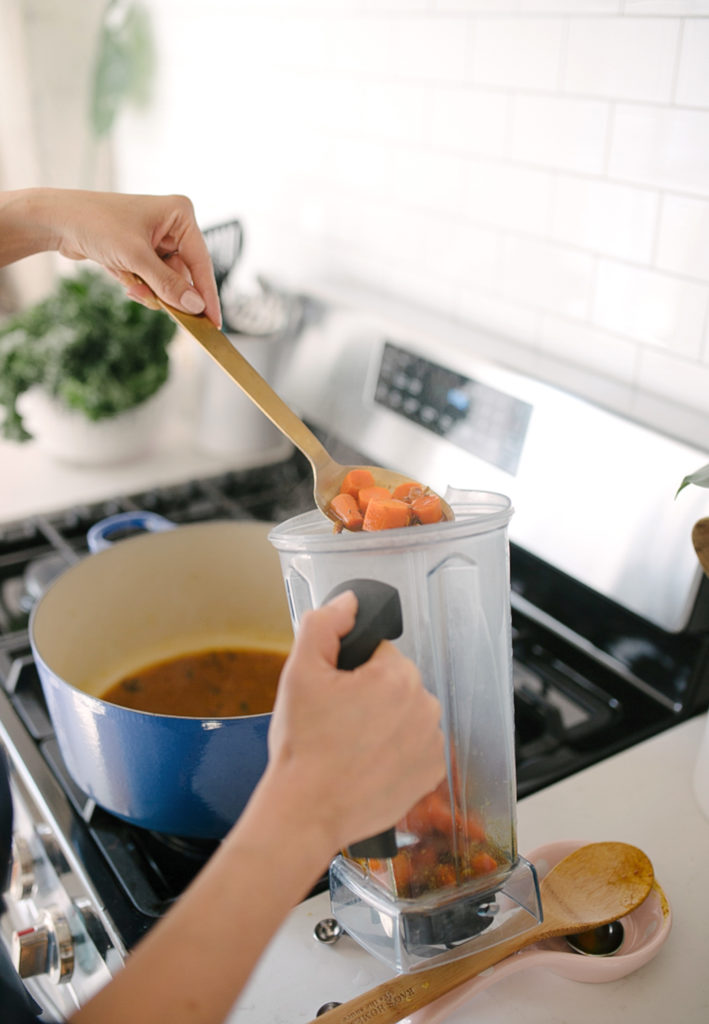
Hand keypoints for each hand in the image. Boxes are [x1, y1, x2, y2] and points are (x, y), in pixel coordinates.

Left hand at [54, 190, 220, 324]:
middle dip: (166, 291)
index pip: (201, 262)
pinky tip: (123, 279)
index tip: (214, 322)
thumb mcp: (136, 258)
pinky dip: (139, 285)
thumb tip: (196, 306)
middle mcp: (172, 225)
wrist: (58, 220)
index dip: (207, 294)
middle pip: (184, 274)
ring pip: (167, 281)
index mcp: (179, 214)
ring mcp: (157, 238)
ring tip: (130, 285)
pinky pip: (152, 279)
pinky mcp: (142, 251)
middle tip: (155, 302)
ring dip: (149, 290)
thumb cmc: (96, 224)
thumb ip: (168, 284)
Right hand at [266, 590, 445, 852]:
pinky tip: (367, 765)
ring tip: (349, 748)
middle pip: (393, 684)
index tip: (332, 695)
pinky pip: (414, 746)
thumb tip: (351, 603)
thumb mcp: (299, 671)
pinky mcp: (432, 772)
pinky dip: (395, 752)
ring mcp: (431, 742)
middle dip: (367, 697)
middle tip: (335, 723)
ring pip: (404, 714)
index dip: (349, 672)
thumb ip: (325, 624)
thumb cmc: (303, 745)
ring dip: (383, 724)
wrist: (307, 811)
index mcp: (397, 676)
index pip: (377, 654)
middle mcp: (424, 706)